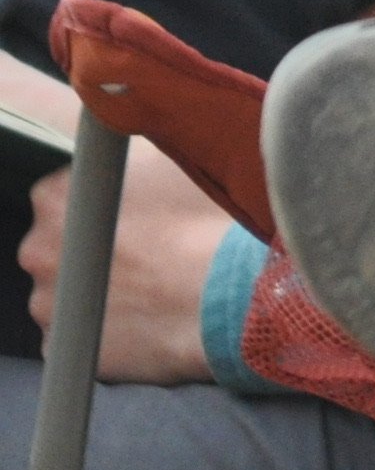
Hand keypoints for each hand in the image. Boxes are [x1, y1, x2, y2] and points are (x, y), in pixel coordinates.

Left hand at [28, 139, 235, 384]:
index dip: (106, 201)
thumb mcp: (178, 156)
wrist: (239, 296)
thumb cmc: (213, 224)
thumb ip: (138, 143)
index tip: (137, 212)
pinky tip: (148, 317)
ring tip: (156, 287)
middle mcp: (39, 247)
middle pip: (64, 244)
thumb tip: (133, 122)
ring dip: (103, 289)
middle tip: (151, 251)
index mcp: (59, 195)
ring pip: (70, 290)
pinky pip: (79, 333)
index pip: (67, 192)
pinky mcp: (66, 346)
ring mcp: (49, 303)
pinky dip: (106, 328)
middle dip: (98, 248)